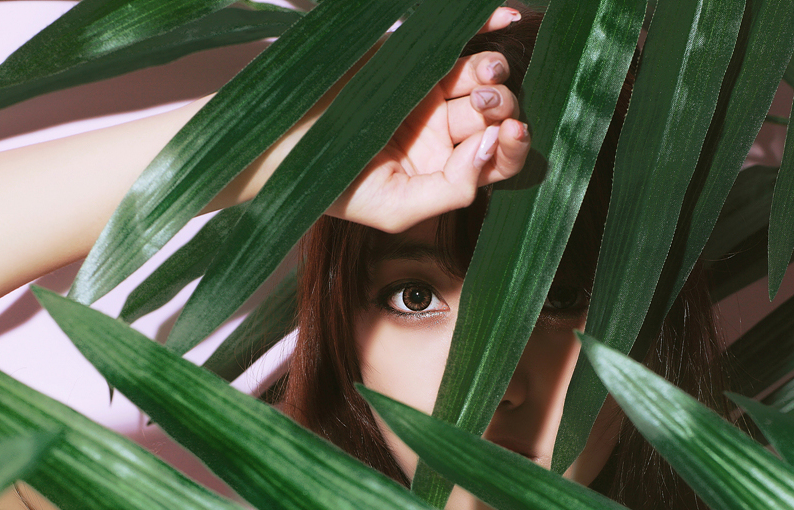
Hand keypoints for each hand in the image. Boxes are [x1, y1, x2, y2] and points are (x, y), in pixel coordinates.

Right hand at [327, 7, 530, 233]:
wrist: (282, 142)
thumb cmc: (335, 183)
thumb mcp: (395, 207)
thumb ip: (451, 190)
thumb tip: (492, 147)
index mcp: (446, 170)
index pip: (498, 159)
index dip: (512, 146)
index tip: (505, 133)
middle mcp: (444, 132)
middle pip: (496, 114)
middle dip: (500, 106)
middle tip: (480, 103)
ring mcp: (430, 92)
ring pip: (481, 76)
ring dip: (493, 71)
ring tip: (481, 74)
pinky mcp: (412, 58)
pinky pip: (455, 39)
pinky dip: (486, 24)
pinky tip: (505, 17)